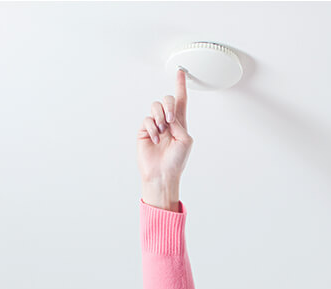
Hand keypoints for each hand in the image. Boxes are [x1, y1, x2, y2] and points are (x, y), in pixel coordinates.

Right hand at [136, 68, 193, 183]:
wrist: (162, 174)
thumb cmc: (176, 161)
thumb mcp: (185, 140)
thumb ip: (179, 123)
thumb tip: (168, 115)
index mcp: (180, 123)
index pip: (181, 101)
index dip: (181, 86)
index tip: (180, 72)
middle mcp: (168, 122)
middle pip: (167, 99)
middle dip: (169, 106)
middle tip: (170, 121)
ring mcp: (155, 126)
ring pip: (156, 107)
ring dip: (160, 117)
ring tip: (162, 131)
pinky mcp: (144, 131)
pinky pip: (147, 119)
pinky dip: (152, 128)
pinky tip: (155, 138)